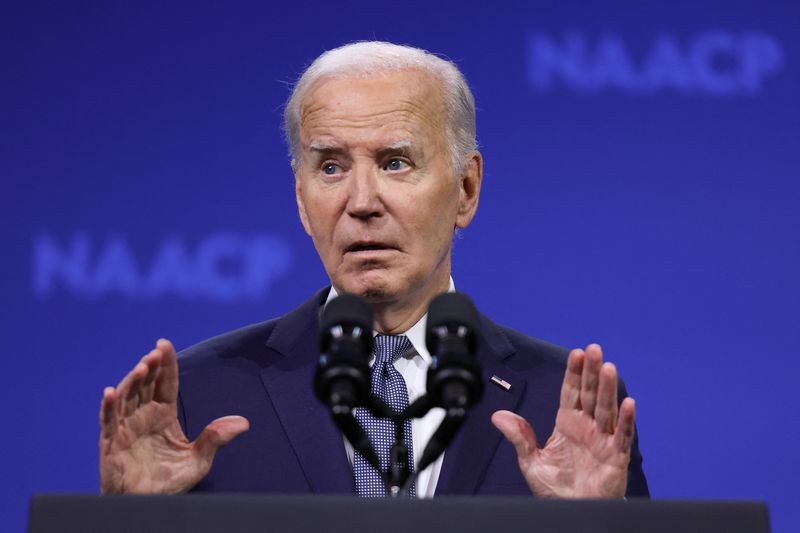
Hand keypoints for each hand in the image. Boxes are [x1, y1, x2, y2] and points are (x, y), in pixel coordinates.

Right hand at [99, 339, 249, 492]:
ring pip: (126, 397)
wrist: (147, 504)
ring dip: (132, 381)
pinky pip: (107, 422)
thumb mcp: (199, 460)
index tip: (164, 344)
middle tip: (155, 353)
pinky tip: (111, 392)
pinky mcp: (110, 443)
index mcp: (164, 414)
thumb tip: (243, 422)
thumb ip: (216, 439)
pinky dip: (108, 406)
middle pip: (145, 385)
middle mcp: (143, 416)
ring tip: (142, 367)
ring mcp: (125, 428)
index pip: (165, 384)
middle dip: (150, 367)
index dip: (166, 364)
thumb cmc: (170, 482)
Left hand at [491, 344, 633, 497]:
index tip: (576, 353)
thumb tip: (499, 416)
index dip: (574, 373)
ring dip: (608, 389)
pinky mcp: (616, 457)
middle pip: (590, 394)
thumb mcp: (532, 462)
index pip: (571, 392)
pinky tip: (628, 403)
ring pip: (607, 410)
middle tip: (595, 350)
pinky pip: (623, 436)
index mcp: (567, 424)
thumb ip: (519, 437)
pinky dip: (626, 420)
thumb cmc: (556, 489)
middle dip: (592, 372)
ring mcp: (603, 440)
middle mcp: (587, 427)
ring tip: (609, 367)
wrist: (572, 512)